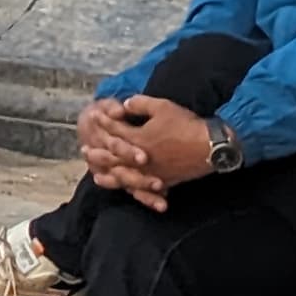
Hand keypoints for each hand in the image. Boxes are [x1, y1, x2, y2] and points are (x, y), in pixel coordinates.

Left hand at [89, 96, 211, 209]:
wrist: (212, 146)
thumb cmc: (186, 124)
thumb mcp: (162, 107)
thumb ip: (140, 104)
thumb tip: (125, 105)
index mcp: (139, 138)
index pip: (115, 130)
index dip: (103, 122)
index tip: (92, 116)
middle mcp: (142, 157)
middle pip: (115, 156)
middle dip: (98, 152)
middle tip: (83, 151)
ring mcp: (153, 171)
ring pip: (126, 176)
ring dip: (109, 174)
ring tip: (95, 175)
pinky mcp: (165, 181)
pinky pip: (145, 189)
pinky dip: (133, 190)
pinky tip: (127, 191)